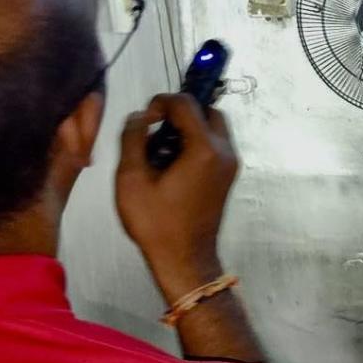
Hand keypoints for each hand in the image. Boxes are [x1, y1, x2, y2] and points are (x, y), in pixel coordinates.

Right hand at [116, 94, 238, 301]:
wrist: (184, 260)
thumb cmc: (156, 223)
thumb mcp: (131, 179)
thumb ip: (133, 138)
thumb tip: (141, 116)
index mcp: (205, 149)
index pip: (186, 103)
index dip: (161, 103)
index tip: (145, 120)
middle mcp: (225, 151)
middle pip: (207, 110)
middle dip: (180, 113)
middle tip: (155, 130)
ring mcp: (231, 164)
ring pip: (213, 126)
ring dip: (189, 127)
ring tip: (161, 148)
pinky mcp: (228, 175)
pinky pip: (215, 144)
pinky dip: (197, 142)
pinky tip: (172, 162)